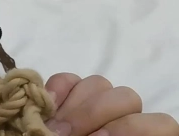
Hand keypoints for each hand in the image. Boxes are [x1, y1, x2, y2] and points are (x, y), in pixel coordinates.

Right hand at [44, 73, 178, 135]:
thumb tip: (89, 134)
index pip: (162, 125)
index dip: (131, 128)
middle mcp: (127, 121)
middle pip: (127, 98)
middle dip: (93, 115)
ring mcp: (98, 105)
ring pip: (98, 84)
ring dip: (74, 106)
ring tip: (54, 128)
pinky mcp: (70, 97)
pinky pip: (68, 79)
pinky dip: (56, 90)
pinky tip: (46, 108)